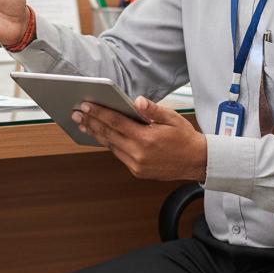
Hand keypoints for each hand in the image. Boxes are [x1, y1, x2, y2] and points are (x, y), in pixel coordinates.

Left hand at [71, 97, 207, 181]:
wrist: (197, 162)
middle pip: (108, 134)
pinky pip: (119, 154)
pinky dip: (109, 143)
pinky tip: (101, 135)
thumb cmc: (185, 138)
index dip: (99, 113)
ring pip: (111, 145)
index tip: (86, 106)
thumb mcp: (173, 118)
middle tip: (76, 113)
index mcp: (147, 138)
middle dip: (91, 122)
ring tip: (83, 123)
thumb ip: (153, 110)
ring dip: (96, 133)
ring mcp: (136, 164)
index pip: (117, 122)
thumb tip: (137, 101)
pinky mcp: (137, 171)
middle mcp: (139, 153)